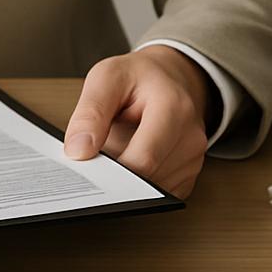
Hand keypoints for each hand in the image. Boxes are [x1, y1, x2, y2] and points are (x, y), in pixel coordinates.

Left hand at [63, 47, 216, 198]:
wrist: (169, 79)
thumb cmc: (138, 78)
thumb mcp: (106, 78)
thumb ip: (90, 112)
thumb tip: (78, 152)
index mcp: (174, 108)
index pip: (142, 159)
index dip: (110, 171)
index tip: (84, 168)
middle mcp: (190, 137)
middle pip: (146, 179)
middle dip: (114, 175)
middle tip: (94, 156)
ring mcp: (192, 160)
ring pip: (149, 190)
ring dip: (125, 181)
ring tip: (116, 150)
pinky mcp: (187, 177)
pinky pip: (156, 193)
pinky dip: (137, 187)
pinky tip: (127, 163)